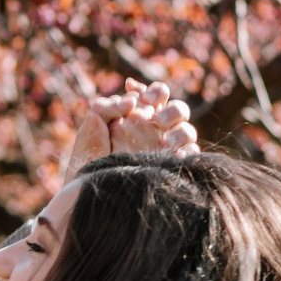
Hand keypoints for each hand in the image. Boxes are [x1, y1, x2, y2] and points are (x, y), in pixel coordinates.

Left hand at [60, 81, 200, 178]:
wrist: (90, 188)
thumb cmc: (88, 158)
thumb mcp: (92, 127)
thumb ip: (107, 106)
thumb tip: (131, 98)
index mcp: (139, 116)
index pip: (157, 95)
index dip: (154, 92)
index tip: (143, 99)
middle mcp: (156, 131)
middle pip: (178, 110)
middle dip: (170, 111)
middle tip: (156, 120)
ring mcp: (166, 149)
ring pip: (187, 131)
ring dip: (180, 132)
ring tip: (165, 142)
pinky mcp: (172, 166)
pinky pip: (191, 156)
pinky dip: (188, 153)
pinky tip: (176, 156)